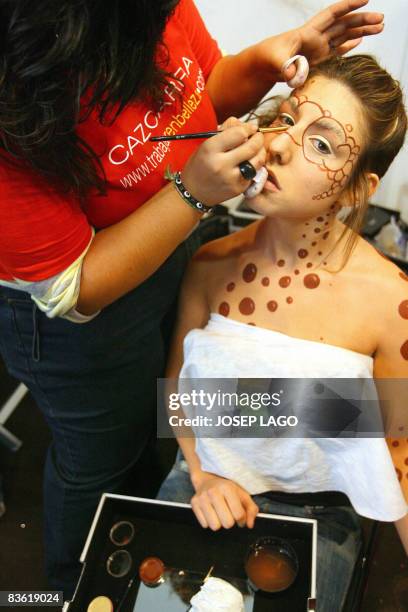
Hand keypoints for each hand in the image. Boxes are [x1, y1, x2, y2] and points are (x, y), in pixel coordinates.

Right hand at [181, 118, 265, 205]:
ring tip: (256, 148)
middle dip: (258, 138)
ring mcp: (231, 178)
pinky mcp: (238, 189)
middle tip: (257, 136)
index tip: (250, 127)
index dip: (248, 128)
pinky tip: (249, 162)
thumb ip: (226, 131)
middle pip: (251, 147)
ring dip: (260, 151)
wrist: (194, 193)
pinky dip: (254, 165)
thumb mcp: (206, 144)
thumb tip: (245, 124)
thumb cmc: (199, 166)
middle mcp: (221, 164)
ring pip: (257, 161)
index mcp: (211, 149)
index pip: (239, 133)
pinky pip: (254, 173)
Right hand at [190, 470, 258, 529]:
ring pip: (215, 526)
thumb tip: (250, 524)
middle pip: (227, 523)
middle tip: (229, 514)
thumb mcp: (242, 494)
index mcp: (227, 488)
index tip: (240, 515)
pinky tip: (211, 512)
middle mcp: (213, 492)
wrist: (208, 479)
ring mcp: (202, 498)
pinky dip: (209, 521)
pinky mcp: (194, 504)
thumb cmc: (227, 489)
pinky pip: (204, 524)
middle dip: (231, 521)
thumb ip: (251, 509)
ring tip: (220, 513)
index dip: (242, 519)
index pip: (238, 515)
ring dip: (219, 522)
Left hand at [255, 0, 383, 82]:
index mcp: (309, 32)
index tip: (366, 0)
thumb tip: (295, 77)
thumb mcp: (277, 62)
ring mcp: (317, 48)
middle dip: (362, 21)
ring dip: (361, 31)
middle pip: (344, 25)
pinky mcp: (316, 59)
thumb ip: (288, 68)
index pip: (333, 14)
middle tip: (381, 20)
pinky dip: (348, 45)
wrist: (261, 65)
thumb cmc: (267, 58)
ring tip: (380, 28)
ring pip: (343, 35)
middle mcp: (316, 38)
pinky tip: (360, 41)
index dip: (349, 7)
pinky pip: (336, 50)